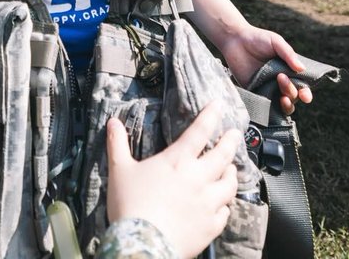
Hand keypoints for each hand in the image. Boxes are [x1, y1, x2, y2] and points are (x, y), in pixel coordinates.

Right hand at [106, 104, 238, 258]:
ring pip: (230, 184)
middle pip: (223, 155)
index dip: (210, 116)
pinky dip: (225, 205)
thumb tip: (113, 122)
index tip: (218, 106)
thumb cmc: (130, 204)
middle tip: (236, 133)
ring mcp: (208, 202)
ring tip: (231, 169)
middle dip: (231, 141)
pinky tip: (222, 204)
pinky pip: (226, 211)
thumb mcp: (119, 169)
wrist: (143, 243)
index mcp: (177, 161)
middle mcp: (198, 178)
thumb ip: (118, 144)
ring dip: (232, 173)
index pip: (199, 132)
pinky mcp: (212, 225)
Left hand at [217, 26, 313, 114]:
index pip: (302, 86)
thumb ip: (288, 54)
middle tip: (281, 78)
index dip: (305, 93)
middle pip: (293, 96)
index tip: (305, 96)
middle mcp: (280, 82)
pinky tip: (268, 104)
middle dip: (292, 92)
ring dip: (285, 105)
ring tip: (282, 98)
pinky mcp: (254, 92)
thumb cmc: (257, 39)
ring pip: (282, 105)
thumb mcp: (275, 42)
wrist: (234, 39)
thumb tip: (302, 69)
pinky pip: (263, 105)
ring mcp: (267, 88)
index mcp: (289, 71)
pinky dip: (268, 108)